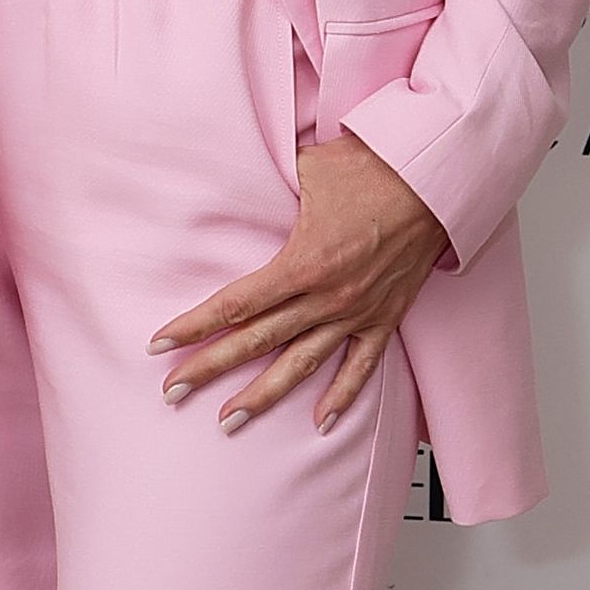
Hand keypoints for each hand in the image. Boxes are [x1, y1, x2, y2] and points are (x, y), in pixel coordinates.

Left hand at [150, 132, 448, 434]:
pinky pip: (360, 367)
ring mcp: (356, 312)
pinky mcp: (385, 319)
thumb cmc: (367, 165)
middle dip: (210, 368)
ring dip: (263, 397)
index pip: (236, 304)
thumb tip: (245, 177)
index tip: (160, 342)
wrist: (430, 180)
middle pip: (256, 342)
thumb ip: (272, 184)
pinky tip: (319, 424)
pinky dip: (341, 398)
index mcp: (302, 263)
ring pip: (301, 365)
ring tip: (229, 421)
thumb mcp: (306, 169)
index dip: (195, 325)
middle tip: (172, 391)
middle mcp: (326, 297)